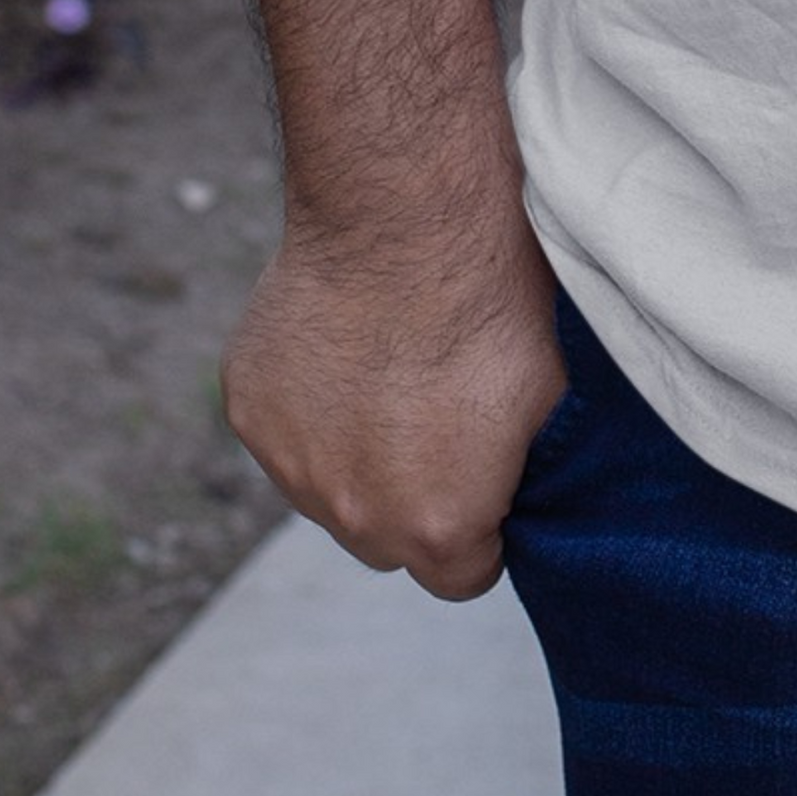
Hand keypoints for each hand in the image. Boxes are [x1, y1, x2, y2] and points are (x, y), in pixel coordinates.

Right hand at [221, 208, 569, 598]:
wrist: (406, 219)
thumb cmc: (491, 303)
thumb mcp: (547, 398)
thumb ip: (518, 472)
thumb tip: (515, 486)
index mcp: (434, 529)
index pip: (460, 575)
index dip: (480, 527)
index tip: (486, 478)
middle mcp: (354, 517)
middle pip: (386, 538)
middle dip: (411, 495)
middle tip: (435, 417)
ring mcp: (291, 466)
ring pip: (328, 485)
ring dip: (353, 449)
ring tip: (387, 367)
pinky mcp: (249, 410)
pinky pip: (285, 427)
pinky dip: (307, 399)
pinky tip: (341, 339)